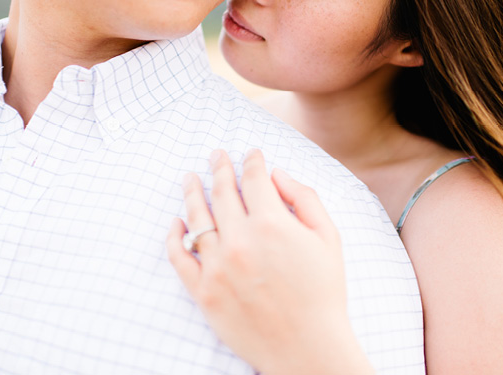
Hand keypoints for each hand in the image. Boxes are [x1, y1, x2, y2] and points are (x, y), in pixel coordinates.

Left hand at [166, 149, 374, 374]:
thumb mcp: (328, 237)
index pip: (254, 179)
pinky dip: (174, 235)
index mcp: (273, 224)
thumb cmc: (324, 292)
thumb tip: (277, 174)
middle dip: (220, 167)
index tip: (251, 154)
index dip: (252, 161)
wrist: (307, 348)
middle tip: (216, 155)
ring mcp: (218, 267)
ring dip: (192, 193)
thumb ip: (304, 197)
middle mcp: (240, 240)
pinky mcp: (203, 292)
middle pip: (222, 192)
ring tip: (190, 178)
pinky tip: (176, 222)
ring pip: (197, 218)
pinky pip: (180, 256)